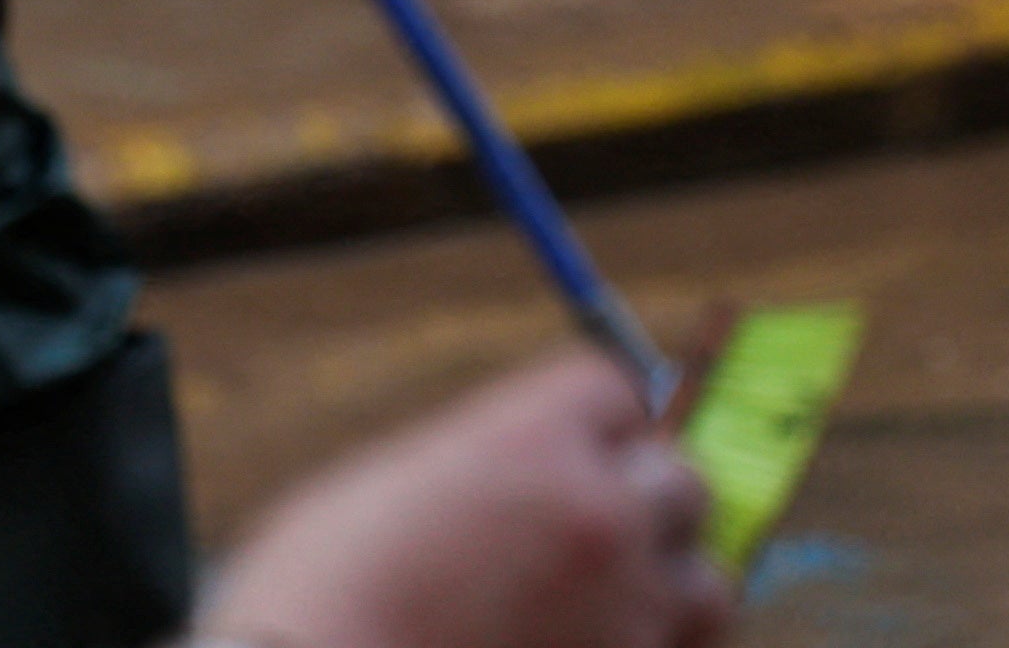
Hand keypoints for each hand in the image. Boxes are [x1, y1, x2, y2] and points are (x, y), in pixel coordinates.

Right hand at [197, 352, 737, 647]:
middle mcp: (600, 511)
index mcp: (534, 437)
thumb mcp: (375, 491)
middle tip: (594, 543)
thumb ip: (469, 466)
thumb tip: (509, 476)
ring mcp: (625, 608)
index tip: (576, 454)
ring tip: (615, 615)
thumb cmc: (304, 606)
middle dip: (640, 508)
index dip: (594, 429)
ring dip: (667, 594)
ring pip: (705, 584)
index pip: (616, 393)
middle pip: (679, 481)